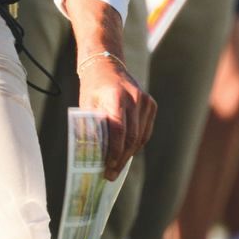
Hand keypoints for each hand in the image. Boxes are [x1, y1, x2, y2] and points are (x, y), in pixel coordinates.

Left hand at [76, 47, 156, 176]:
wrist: (107, 65)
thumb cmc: (92, 88)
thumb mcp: (86, 104)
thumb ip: (92, 126)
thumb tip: (93, 155)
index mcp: (115, 97)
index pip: (118, 131)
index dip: (114, 151)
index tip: (107, 166)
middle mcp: (134, 98)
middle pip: (131, 137)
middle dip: (121, 158)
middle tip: (111, 174)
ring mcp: (146, 101)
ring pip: (141, 136)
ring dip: (129, 154)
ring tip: (117, 167)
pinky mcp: (151, 104)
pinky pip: (145, 130)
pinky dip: (136, 144)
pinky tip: (126, 153)